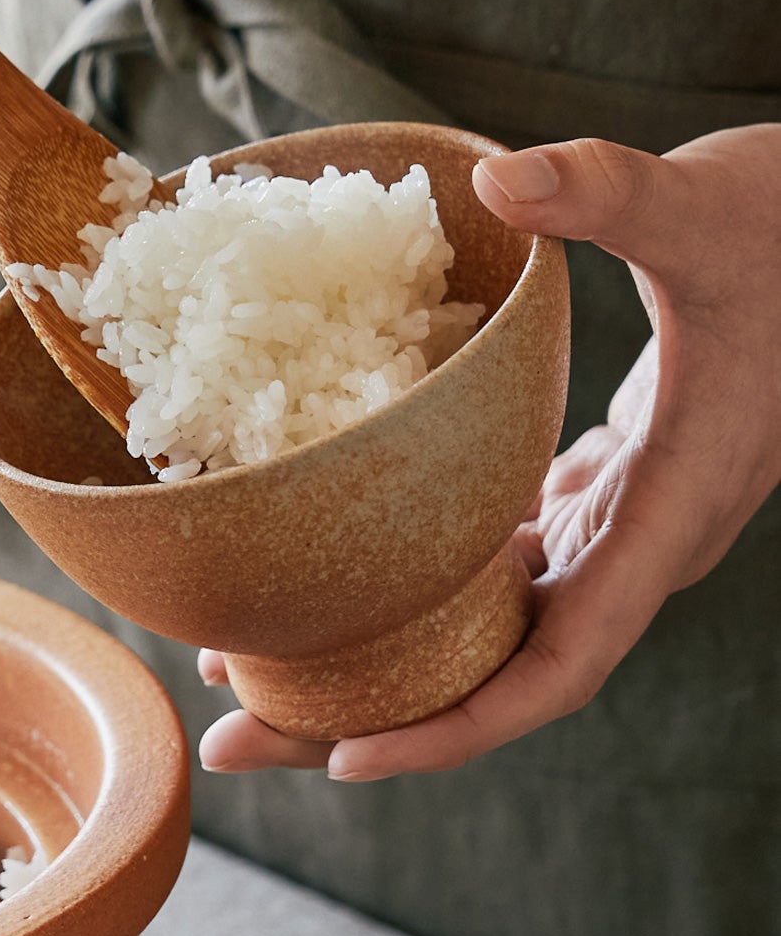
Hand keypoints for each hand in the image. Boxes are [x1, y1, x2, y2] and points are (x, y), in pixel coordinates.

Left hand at [199, 124, 780, 779]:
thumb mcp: (705, 207)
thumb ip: (611, 193)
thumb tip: (501, 175)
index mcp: (667, 516)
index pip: (559, 669)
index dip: (455, 726)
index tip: (345, 759)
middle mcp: (639, 544)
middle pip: (497, 673)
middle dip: (371, 716)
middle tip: (231, 735)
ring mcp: (620, 522)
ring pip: (491, 625)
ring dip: (380, 655)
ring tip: (249, 663)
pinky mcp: (602, 487)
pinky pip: (502, 566)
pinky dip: (421, 583)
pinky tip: (336, 578)